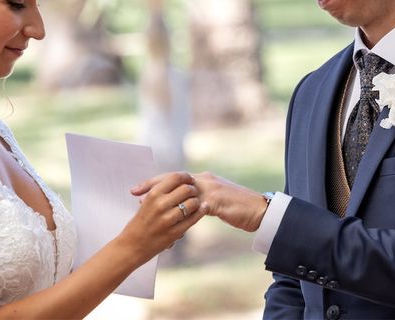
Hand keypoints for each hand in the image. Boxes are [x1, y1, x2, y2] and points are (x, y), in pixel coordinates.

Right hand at [122, 172, 206, 263]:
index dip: (186, 177)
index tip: (189, 179)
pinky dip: (201, 211)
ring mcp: (168, 219)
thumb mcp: (147, 201)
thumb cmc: (141, 221)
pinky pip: (193, 218)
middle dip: (193, 189)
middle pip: (186, 189)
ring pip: (192, 203)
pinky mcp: (174, 232)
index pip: (176, 177)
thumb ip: (162, 190)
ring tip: (195, 201)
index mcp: (153, 194)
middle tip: (194, 191)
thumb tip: (181, 178)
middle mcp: (160, 204)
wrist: (132, 245)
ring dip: (197, 201)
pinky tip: (204, 207)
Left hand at [133, 171, 267, 231]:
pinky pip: (197, 205)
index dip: (156, 182)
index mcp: (202, 179)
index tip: (137, 189)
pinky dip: (183, 210)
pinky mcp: (218, 200)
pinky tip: (171, 215)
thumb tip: (182, 204)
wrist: (258, 210)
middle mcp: (204, 180)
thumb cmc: (236, 208)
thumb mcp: (214, 201)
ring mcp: (211, 188)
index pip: (174, 177)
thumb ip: (198, 200)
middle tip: (135, 193)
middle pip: (174, 179)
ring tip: (147, 203)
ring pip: (181, 189)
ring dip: (164, 197)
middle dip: (153, 185)